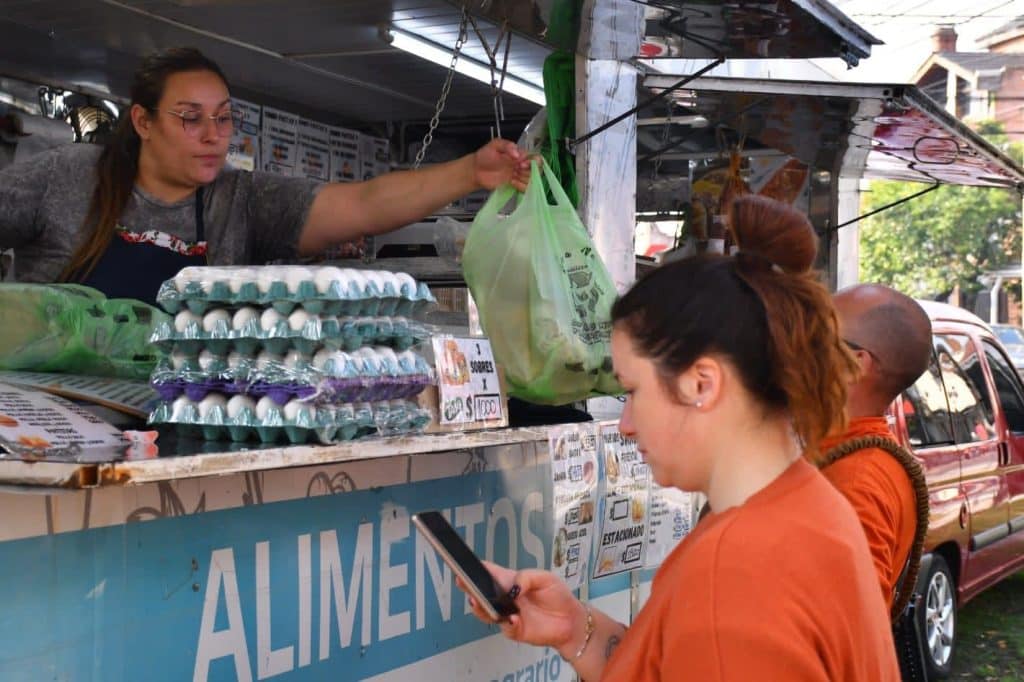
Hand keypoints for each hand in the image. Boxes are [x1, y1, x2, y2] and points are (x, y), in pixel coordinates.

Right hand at [458, 561, 584, 651]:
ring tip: (478, 601)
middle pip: (481, 593)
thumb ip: (527, 577)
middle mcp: (505, 598)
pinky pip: (506, 628)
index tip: (464, 567)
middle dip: (469, 587)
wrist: (572, 621)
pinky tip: (512, 618)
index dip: (476, 569)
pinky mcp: (516, 630)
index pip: (489, 573)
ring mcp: (508, 615)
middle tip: (462, 582)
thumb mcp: (545, 578)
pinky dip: (507, 623)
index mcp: (510, 581)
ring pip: (486, 612)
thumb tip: (513, 586)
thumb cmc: (557, 596)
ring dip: (480, 607)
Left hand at [472, 139, 531, 191]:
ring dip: (524, 179)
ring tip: (512, 177)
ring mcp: (519, 176)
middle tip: (516, 171)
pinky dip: (521, 187)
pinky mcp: (515, 185)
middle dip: (529, 171)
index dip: (532, 161)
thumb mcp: (494, 145)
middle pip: (537, 170)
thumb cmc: (485, 156)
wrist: (476, 170)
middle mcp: (522, 165)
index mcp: (519, 154)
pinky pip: (526, 188)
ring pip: (533, 180)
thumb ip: (507, 146)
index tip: (521, 164)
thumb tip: (517, 154)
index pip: (535, 157)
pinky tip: (512, 183)